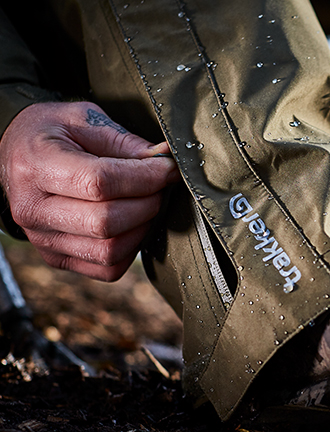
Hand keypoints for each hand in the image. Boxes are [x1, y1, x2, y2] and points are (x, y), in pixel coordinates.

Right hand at [0, 102, 179, 280]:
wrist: (16, 155)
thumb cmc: (51, 133)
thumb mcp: (83, 119)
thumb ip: (124, 141)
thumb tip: (164, 159)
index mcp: (36, 166)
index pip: (100, 183)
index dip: (145, 177)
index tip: (167, 168)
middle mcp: (32, 209)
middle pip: (106, 223)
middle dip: (147, 203)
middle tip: (158, 186)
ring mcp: (42, 239)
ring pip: (109, 251)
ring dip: (142, 228)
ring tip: (145, 203)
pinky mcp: (56, 258)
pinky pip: (107, 268)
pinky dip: (131, 250)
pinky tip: (132, 224)